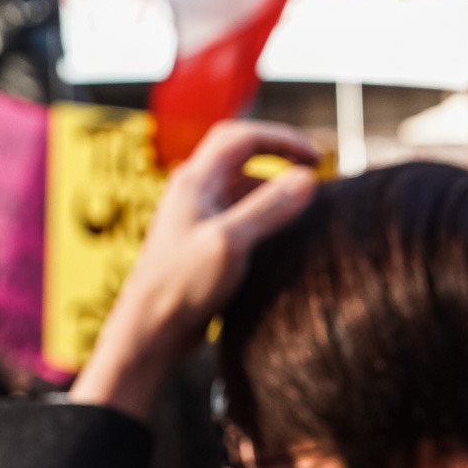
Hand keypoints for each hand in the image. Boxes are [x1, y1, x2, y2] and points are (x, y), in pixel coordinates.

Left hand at [70, 121, 317, 421]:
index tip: (316, 156)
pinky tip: (284, 237)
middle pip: (242, 157)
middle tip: (315, 170)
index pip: (242, 137)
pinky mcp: (205, 242)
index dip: (282, 138)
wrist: (151, 329)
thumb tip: (308, 178)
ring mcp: (199, 216)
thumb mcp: (231, 243)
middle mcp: (195, 192)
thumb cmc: (181, 286)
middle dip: (280, 157)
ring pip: (243, 188)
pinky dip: (266, 216)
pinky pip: (241, 215)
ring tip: (306, 210)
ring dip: (275, 191)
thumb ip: (269, 208)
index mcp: (195, 181)